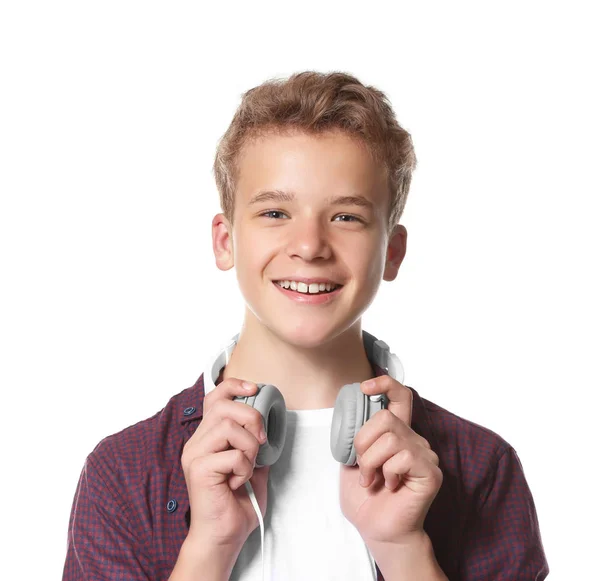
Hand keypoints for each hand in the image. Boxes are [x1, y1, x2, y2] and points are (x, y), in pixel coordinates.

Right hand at [180, 379, 269, 550]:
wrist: (224, 535)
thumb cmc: (237, 502)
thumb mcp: (252, 463)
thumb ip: (255, 442)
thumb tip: (269, 423)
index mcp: (207, 437)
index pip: (214, 397)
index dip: (234, 386)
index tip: (255, 388)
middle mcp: (196, 442)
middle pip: (224, 406)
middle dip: (251, 419)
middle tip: (261, 442)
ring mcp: (194, 454)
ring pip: (228, 426)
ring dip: (250, 447)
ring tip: (248, 467)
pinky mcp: (198, 469)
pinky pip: (232, 455)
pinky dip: (245, 468)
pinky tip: (238, 482)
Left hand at [339, 375, 441, 545]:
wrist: (378, 530)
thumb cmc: (366, 499)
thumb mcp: (352, 461)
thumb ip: (356, 438)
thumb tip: (349, 417)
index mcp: (396, 433)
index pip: (400, 396)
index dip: (385, 384)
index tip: (365, 387)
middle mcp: (413, 439)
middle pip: (385, 418)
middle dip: (363, 442)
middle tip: (362, 465)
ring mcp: (425, 454)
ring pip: (390, 438)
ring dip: (371, 461)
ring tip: (372, 479)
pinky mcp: (430, 471)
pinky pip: (402, 457)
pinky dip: (387, 472)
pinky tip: (390, 485)